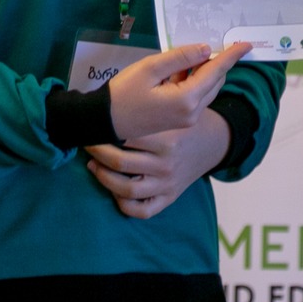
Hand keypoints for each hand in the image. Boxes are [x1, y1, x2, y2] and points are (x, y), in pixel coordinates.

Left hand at [86, 110, 230, 218]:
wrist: (214, 142)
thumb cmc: (186, 121)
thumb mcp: (174, 108)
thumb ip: (153, 103)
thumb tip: (126, 90)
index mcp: (168, 139)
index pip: (125, 137)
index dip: (104, 130)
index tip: (93, 124)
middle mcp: (167, 164)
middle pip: (120, 162)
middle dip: (97, 152)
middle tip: (88, 143)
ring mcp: (168, 184)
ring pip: (126, 189)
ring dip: (103, 178)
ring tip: (94, 165)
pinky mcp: (169, 197)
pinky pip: (142, 210)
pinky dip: (124, 203)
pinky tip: (114, 189)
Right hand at [107, 41, 249, 141]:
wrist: (104, 122)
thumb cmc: (123, 93)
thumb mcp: (150, 68)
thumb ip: (180, 57)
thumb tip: (206, 50)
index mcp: (187, 99)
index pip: (216, 71)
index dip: (232, 56)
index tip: (246, 44)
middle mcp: (192, 112)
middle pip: (215, 81)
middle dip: (218, 62)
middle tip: (215, 43)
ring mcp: (187, 118)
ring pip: (207, 89)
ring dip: (204, 71)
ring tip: (190, 56)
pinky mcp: (180, 120)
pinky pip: (196, 96)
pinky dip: (195, 81)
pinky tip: (180, 70)